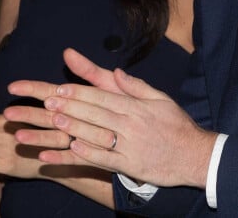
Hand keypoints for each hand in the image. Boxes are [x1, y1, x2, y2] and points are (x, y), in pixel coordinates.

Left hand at [7, 49, 215, 188]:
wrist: (195, 155)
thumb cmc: (177, 125)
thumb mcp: (161, 99)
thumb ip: (136, 86)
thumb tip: (117, 72)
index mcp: (135, 106)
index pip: (101, 96)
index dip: (78, 93)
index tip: (58, 89)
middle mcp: (130, 124)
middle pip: (93, 113)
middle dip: (66, 108)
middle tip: (42, 103)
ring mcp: (129, 145)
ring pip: (94, 135)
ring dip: (68, 129)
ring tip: (47, 124)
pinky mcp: (129, 165)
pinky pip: (103, 160)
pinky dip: (84, 155)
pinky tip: (67, 151)